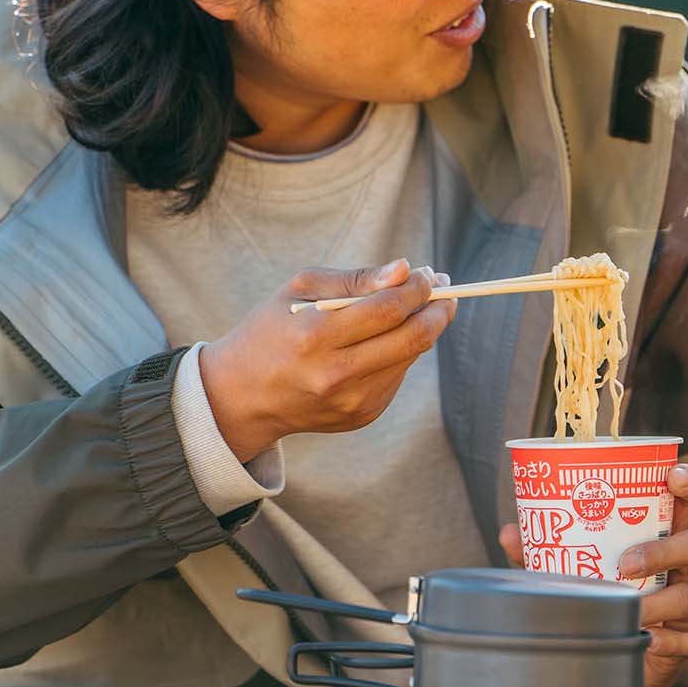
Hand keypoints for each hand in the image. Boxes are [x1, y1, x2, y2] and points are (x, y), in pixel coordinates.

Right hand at [201, 261, 457, 460]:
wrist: (241, 396)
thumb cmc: (270, 330)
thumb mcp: (299, 291)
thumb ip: (354, 279)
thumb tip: (404, 270)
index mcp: (316, 337)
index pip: (387, 309)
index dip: (418, 288)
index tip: (429, 274)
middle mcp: (337, 375)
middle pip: (412, 338)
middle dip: (438, 309)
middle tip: (446, 289)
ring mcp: (352, 401)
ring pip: (410, 357)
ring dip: (424, 328)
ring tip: (421, 306)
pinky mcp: (362, 416)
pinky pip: (397, 376)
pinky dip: (401, 353)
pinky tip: (387, 339)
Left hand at [501, 464, 687, 686]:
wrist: (633, 648)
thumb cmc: (611, 591)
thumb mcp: (582, 565)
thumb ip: (549, 550)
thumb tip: (510, 533)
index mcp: (662, 535)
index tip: (672, 476)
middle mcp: (682, 565)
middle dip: (665, 549)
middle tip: (626, 562)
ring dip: (657, 603)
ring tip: (628, 611)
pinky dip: (670, 641)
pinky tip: (649, 639)